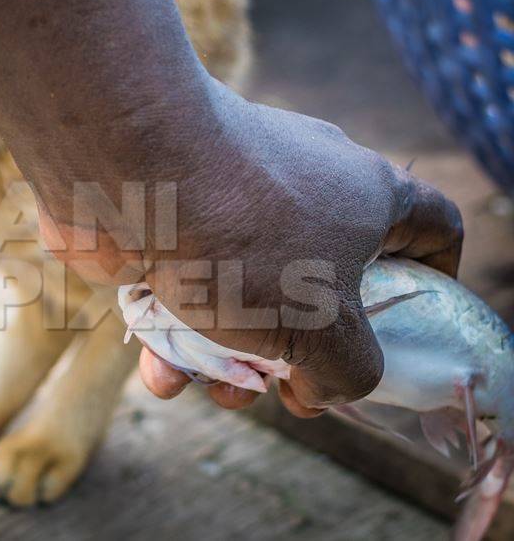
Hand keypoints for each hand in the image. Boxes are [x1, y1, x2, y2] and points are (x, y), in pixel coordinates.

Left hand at [38, 79, 462, 414]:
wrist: (126, 171)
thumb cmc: (244, 236)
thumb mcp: (324, 325)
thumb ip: (348, 370)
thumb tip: (320, 390)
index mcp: (366, 197)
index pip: (433, 226)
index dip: (436, 277)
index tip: (408, 328)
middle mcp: (303, 191)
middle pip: (325, 286)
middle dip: (302, 353)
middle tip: (281, 386)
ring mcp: (231, 204)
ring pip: (246, 299)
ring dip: (228, 358)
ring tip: (213, 388)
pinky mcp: (170, 225)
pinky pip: (184, 291)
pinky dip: (173, 338)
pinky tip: (160, 372)